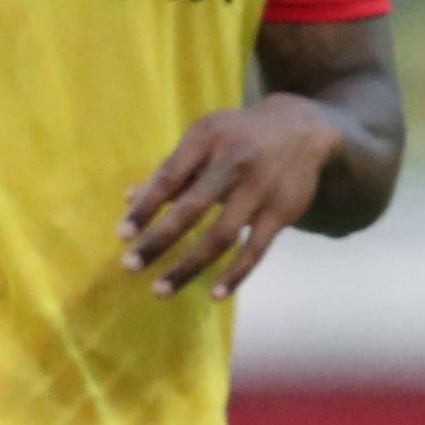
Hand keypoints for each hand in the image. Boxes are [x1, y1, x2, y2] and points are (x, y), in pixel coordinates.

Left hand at [121, 94, 341, 298]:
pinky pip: (256, 250)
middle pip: (192, 209)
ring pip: (221, 236)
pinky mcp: (282, 212)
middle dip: (159, 240)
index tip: (123, 235)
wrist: (301, 129)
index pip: (169, 177)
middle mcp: (234, 162)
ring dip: (189, 266)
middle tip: (131, 267)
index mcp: (207, 139)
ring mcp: (260, 189)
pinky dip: (235, 274)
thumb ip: (171, 170)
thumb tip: (128, 199)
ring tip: (161, 289)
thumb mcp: (204, 139)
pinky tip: (216, 294)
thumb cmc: (238, 137)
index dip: (146, 207)